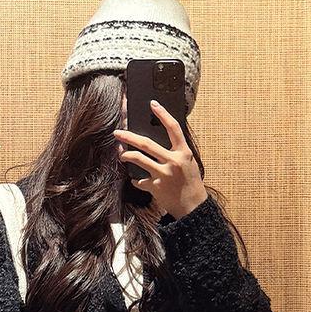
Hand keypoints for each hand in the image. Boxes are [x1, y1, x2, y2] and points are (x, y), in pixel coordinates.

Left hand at [113, 101, 207, 218]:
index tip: (153, 104)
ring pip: (138, 159)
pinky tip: (136, 180)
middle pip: (147, 143)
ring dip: (126, 155)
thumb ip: (176, 151)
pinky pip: (139, 180)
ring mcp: (163, 174)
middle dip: (129, 136)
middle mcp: (173, 161)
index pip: (173, 128)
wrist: (193, 208)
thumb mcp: (189, 163)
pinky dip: (136, 180)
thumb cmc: (191, 184)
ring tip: (121, 155)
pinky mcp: (156, 187)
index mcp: (184, 152)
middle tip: (118, 132)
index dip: (163, 114)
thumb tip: (160, 139)